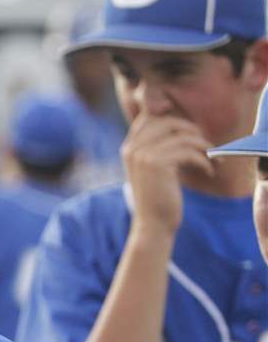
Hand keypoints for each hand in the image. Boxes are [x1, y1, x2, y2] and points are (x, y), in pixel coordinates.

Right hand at [121, 113, 212, 240]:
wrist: (152, 225)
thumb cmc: (157, 198)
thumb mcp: (152, 169)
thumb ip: (156, 147)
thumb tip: (181, 124)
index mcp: (128, 148)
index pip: (149, 117)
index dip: (172, 118)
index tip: (190, 133)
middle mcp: (132, 149)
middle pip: (168, 121)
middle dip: (192, 130)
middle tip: (204, 145)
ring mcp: (143, 155)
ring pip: (183, 137)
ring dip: (204, 147)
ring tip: (212, 159)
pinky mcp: (158, 164)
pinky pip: (189, 152)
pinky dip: (204, 161)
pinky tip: (209, 171)